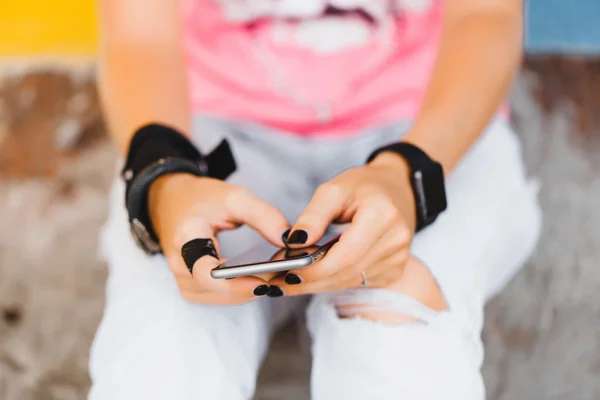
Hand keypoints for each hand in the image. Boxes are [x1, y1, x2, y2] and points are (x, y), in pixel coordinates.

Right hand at [148, 173, 289, 304]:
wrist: (172, 202)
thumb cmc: (202, 199)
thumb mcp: (234, 197)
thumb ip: (263, 216)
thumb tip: (289, 241)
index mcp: (185, 239)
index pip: (205, 272)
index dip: (235, 283)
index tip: (264, 282)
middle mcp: (180, 266)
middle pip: (218, 290)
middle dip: (253, 285)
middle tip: (285, 273)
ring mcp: (185, 281)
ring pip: (223, 298)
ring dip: (250, 289)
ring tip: (277, 274)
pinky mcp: (193, 288)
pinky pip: (221, 297)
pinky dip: (242, 290)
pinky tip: (261, 278)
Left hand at [269, 153, 416, 294]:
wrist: (396, 189)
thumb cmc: (363, 186)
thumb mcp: (334, 189)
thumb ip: (313, 215)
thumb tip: (294, 242)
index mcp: (382, 216)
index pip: (344, 255)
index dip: (314, 269)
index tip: (284, 273)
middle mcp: (395, 241)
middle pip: (345, 273)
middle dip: (309, 281)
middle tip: (277, 282)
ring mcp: (398, 259)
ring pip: (348, 282)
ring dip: (316, 285)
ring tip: (287, 281)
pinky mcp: (394, 271)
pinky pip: (357, 283)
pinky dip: (332, 282)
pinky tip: (312, 278)